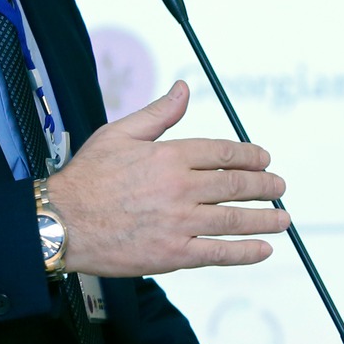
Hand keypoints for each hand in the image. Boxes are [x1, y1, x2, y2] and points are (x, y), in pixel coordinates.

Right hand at [45, 81, 288, 277]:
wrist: (60, 222)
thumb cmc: (86, 177)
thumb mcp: (119, 133)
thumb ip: (158, 113)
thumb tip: (184, 89)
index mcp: (169, 156)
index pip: (222, 152)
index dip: (249, 155)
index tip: (263, 159)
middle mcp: (179, 188)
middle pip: (234, 185)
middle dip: (264, 186)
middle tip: (280, 187)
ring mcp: (178, 223)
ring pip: (232, 219)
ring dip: (264, 219)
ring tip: (283, 219)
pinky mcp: (172, 254)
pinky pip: (217, 253)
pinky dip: (244, 252)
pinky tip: (263, 249)